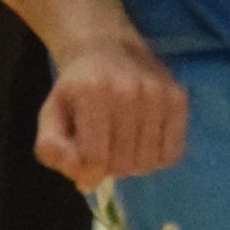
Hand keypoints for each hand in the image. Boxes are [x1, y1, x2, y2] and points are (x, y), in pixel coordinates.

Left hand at [31, 27, 185, 190]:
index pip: (95, 158)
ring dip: (133, 165)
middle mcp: (130, 90)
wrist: (107, 47)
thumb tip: (85, 181)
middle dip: (110, 168)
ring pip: (149, 161)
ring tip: (122, 146)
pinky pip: (173, 153)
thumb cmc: (76, 88)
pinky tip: (143, 142)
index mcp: (93, 92)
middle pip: (124, 163)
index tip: (85, 162)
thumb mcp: (51, 115)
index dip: (88, 171)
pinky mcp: (178, 98)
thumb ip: (53, 149)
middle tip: (103, 151)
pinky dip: (157, 158)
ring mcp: (159, 93)